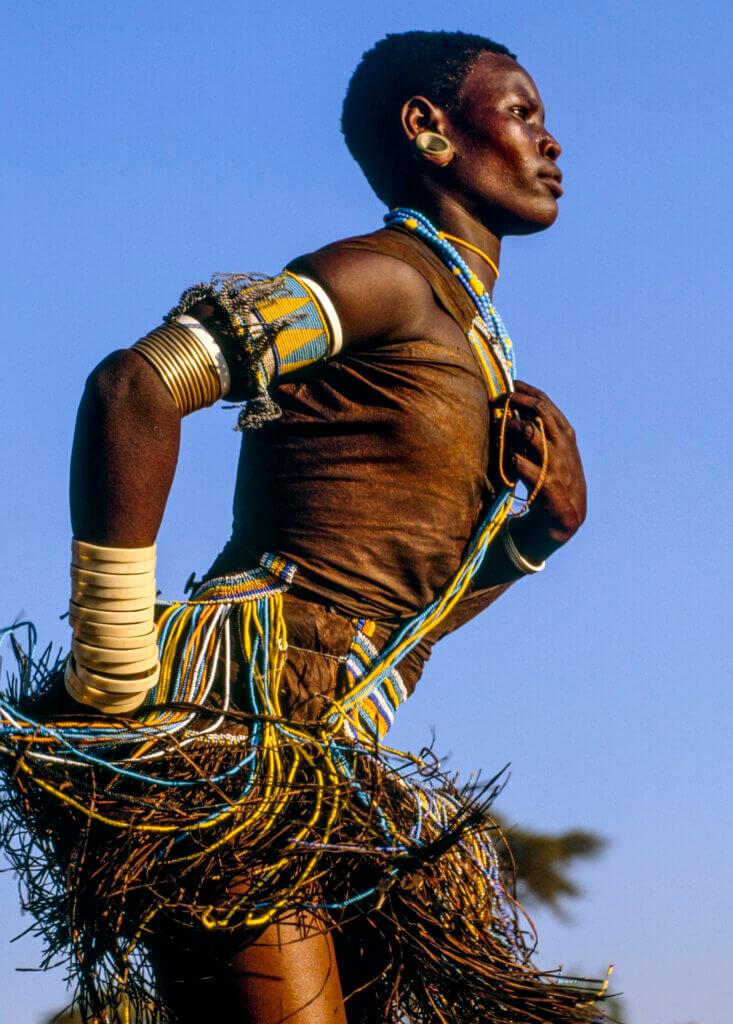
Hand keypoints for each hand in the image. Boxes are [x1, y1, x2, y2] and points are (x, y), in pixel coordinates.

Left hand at [495, 381, 586, 563]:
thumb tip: (520, 411)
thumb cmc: (556, 481)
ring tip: (500, 427)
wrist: (566, 518)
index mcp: (567, 435)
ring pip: (530, 432)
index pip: (546, 404)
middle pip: (540, 411)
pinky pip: (520, 463)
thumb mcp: (558, 454)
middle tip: (500, 398)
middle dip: (517, 401)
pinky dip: (508, 457)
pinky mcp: (546, 483)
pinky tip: (503, 456)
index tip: (510, 383)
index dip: (527, 391)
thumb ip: (544, 434)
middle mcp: (563, 446)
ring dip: (511, 426)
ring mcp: (556, 464)